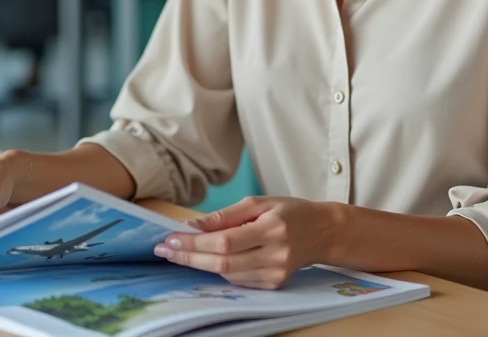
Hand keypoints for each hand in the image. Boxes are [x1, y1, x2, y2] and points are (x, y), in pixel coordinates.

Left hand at [155, 197, 338, 289]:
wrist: (322, 232)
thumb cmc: (289, 212)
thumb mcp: (259, 202)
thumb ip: (225, 215)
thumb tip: (192, 225)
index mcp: (272, 229)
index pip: (226, 241)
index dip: (195, 242)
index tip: (171, 238)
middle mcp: (275, 255)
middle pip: (223, 263)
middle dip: (190, 256)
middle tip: (165, 250)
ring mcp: (275, 274)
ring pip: (227, 275)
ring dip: (200, 263)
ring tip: (180, 252)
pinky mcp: (273, 285)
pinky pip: (237, 280)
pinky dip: (219, 270)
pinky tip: (209, 258)